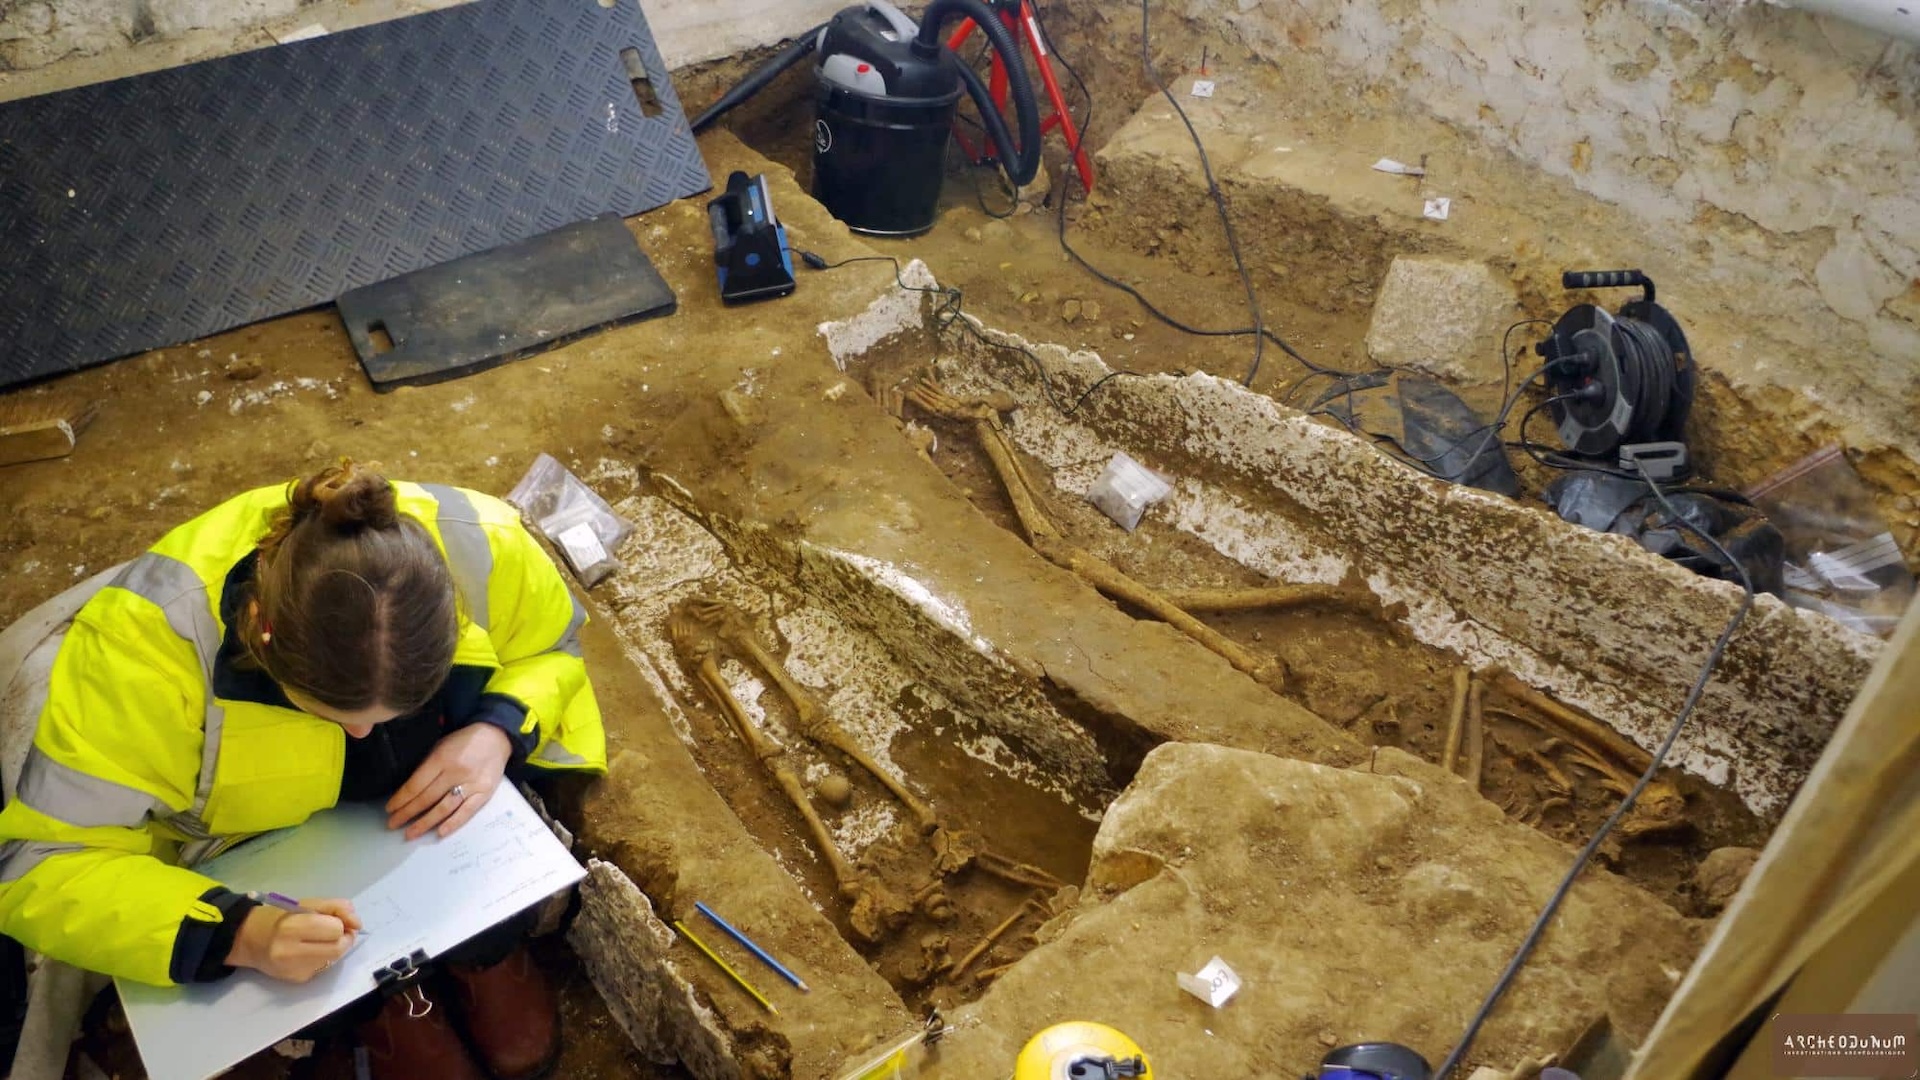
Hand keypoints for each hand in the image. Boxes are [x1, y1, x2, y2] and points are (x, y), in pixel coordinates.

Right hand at [227, 899, 360, 982]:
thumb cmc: (280, 916)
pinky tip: (310, 951)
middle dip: (343, 938)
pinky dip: (324, 958)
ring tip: (321, 940)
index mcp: (292, 928)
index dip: (340, 923)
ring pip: (334, 960)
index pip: (335, 930)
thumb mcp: (307, 903)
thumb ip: (337, 907)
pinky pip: (324, 968)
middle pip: (338, 948)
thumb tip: (358, 923)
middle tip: (334, 931)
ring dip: (335, 948)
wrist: (249, 939)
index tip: (334, 920)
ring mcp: (294, 970)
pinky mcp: (297, 980)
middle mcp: (290, 952)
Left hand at [386, 724, 511, 839]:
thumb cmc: (464, 742)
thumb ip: (427, 765)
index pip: (416, 784)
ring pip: (444, 807)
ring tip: (410, 833)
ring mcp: (471, 783)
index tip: (390, 810)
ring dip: (425, 822)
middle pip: (427, 798)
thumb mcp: (440, 745)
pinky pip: (467, 811)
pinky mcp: (484, 792)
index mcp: (442, 758)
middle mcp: (456, 772)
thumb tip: (408, 790)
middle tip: (393, 825)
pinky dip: (453, 823)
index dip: (401, 799)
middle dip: (407, 813)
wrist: (495, 737)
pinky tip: (440, 832)